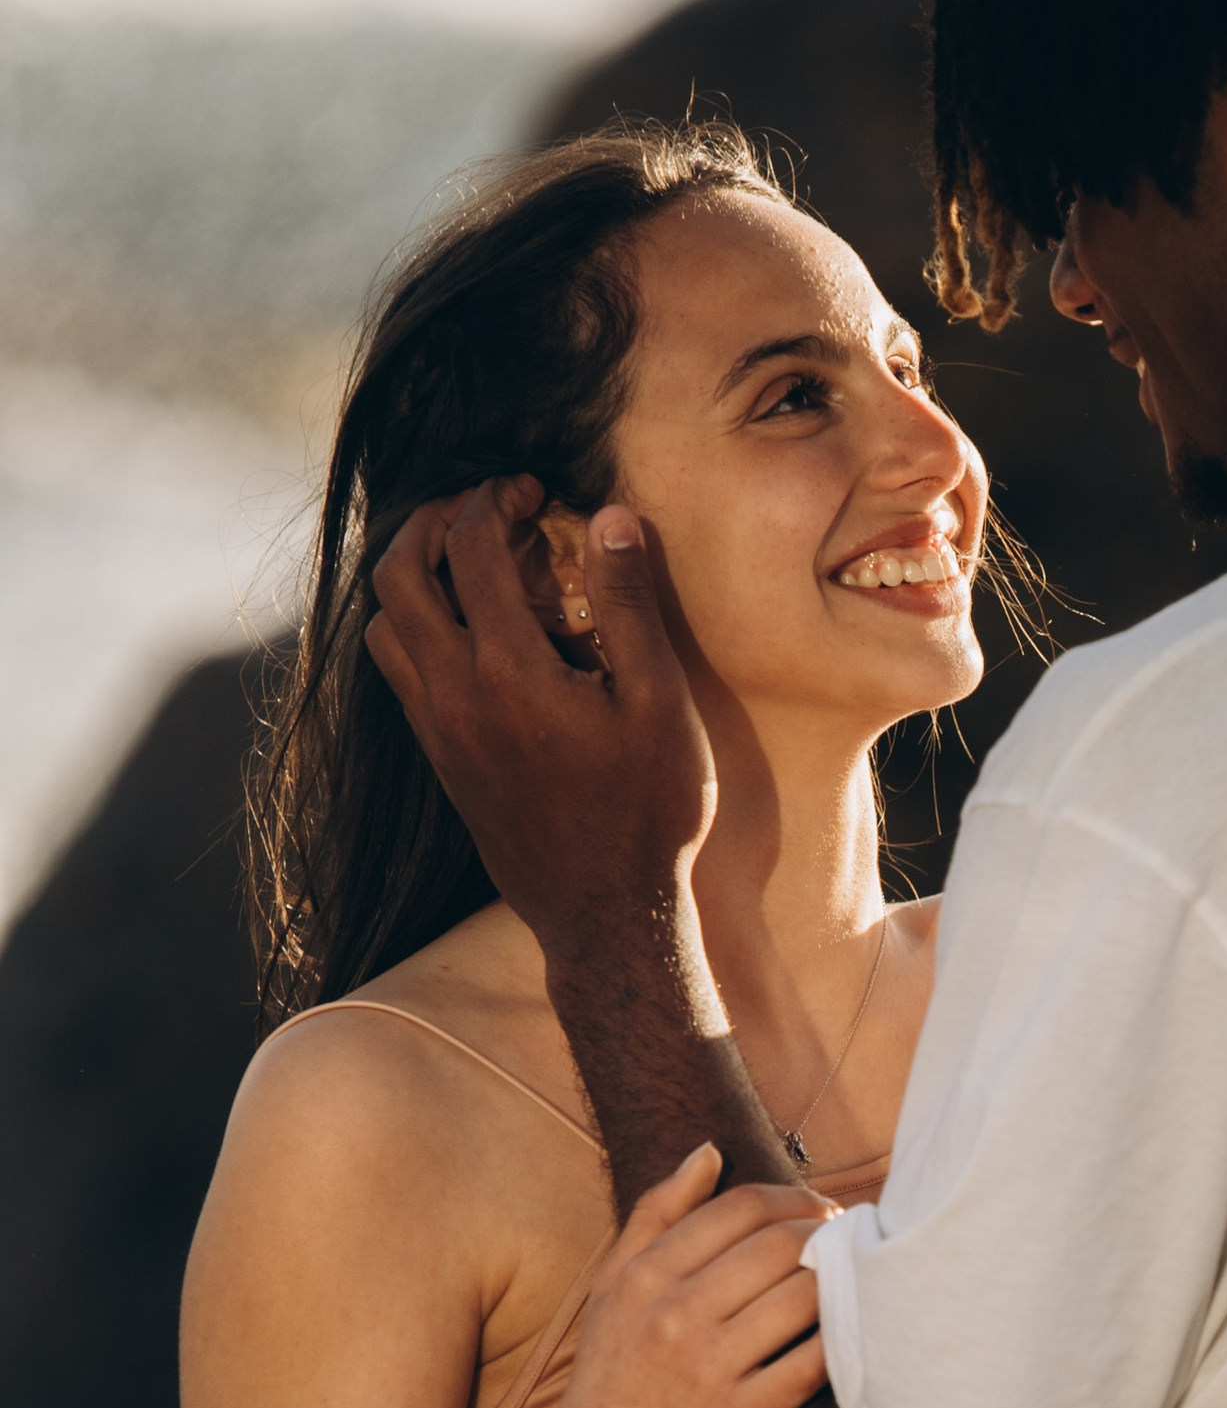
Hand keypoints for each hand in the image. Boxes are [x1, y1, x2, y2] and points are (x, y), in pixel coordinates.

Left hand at [366, 478, 717, 962]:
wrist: (609, 918)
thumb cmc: (650, 814)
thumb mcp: (660, 704)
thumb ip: (629, 605)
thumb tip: (612, 516)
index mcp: (507, 669)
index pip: (472, 546)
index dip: (496, 498)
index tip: (532, 488)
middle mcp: (454, 694)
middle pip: (399, 573)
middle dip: (434, 521)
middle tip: (483, 509)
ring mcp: (438, 731)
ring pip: (384, 625)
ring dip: (414, 576)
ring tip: (468, 563)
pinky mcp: (441, 760)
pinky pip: (399, 672)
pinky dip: (417, 627)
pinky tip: (470, 631)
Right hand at [514, 1148, 828, 1407]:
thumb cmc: (608, 1380)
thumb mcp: (610, 1290)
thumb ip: (655, 1215)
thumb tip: (709, 1151)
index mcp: (645, 1275)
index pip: (741, 1208)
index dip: (795, 1199)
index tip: (819, 1212)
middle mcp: (673, 1315)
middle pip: (779, 1246)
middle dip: (827, 1236)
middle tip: (849, 1242)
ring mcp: (706, 1369)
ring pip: (803, 1299)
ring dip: (842, 1283)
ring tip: (857, 1282)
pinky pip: (809, 1367)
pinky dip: (841, 1344)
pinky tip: (855, 1335)